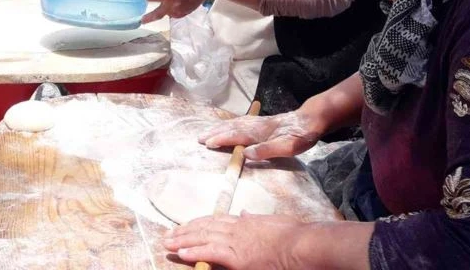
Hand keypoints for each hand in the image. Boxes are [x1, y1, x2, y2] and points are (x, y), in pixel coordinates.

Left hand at [143, 0, 212, 22]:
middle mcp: (172, 5)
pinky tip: (178, 0)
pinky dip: (172, 8)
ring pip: (165, 12)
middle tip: (142, 20)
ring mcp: (178, 11)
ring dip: (163, 8)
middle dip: (148, 17)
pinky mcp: (184, 13)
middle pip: (155, 13)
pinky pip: (173, 13)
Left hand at [164, 213, 304, 269]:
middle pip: (204, 227)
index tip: (185, 226)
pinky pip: (211, 253)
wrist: (301, 244)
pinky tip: (182, 254)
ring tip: (168, 243)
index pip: (215, 220)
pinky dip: (195, 252)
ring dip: (183, 241)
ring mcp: (236, 242)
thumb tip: (244, 213)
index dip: (198, 223)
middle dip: (185, 231)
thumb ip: (256, 218)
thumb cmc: (293, 235)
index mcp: (244, 221)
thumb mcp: (272, 221)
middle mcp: (237, 228)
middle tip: (168, 235)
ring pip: (203, 238)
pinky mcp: (238, 257)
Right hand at [199, 110, 321, 160]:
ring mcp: (259, 122)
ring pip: (235, 123)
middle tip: (199, 138)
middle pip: (231, 127)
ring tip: (208, 131)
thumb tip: (246, 154)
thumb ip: (267, 150)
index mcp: (260, 132)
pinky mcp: (263, 122)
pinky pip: (241, 121)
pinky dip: (230, 123)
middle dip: (215, 132)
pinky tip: (229, 125)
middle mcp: (256, 125)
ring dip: (220, 128)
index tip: (206, 143)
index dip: (221, 139)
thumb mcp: (288, 146)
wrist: (312, 119)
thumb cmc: (302, 135)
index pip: (236, 135)